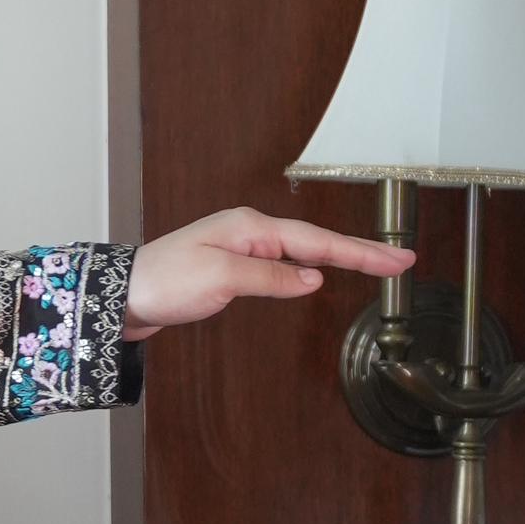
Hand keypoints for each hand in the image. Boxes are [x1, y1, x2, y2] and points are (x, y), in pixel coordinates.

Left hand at [123, 207, 412, 338]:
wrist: (122, 295)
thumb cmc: (164, 281)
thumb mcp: (221, 279)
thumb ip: (271, 277)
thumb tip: (313, 278)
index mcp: (251, 228)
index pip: (318, 241)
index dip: (360, 253)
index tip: (397, 260)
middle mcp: (250, 232)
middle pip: (317, 241)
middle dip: (360, 252)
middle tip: (402, 261)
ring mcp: (242, 248)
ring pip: (303, 251)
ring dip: (340, 257)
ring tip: (377, 264)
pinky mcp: (232, 267)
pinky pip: (284, 264)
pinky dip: (310, 267)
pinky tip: (320, 274)